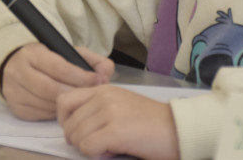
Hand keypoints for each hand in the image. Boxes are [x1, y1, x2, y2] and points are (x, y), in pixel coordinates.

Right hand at [1, 43, 113, 120]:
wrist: (18, 66)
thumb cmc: (50, 60)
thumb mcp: (69, 53)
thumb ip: (92, 60)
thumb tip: (105, 75)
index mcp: (32, 53)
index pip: (58, 67)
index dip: (80, 76)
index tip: (97, 80)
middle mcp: (18, 71)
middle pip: (50, 88)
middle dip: (74, 93)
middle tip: (90, 96)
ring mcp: (14, 91)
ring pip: (46, 103)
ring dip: (66, 106)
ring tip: (80, 102)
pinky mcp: (16, 108)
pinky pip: (40, 114)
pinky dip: (56, 113)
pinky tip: (65, 108)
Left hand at [58, 85, 179, 159]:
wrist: (178, 129)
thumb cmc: (150, 123)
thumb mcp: (120, 106)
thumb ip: (97, 109)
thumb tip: (74, 128)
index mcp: (103, 89)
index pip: (64, 101)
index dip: (65, 121)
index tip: (77, 132)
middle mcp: (104, 97)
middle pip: (69, 124)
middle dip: (78, 140)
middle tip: (97, 145)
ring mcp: (109, 112)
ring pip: (76, 137)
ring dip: (88, 148)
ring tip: (108, 147)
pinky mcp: (116, 131)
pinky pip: (88, 147)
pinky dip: (95, 154)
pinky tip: (111, 152)